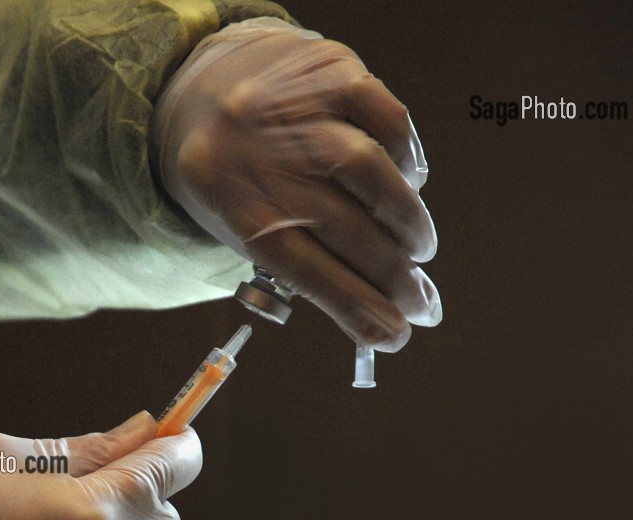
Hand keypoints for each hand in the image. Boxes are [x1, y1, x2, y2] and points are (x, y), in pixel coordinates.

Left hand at [151, 18, 439, 350]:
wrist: (210, 90)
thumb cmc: (238, 180)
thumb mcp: (245, 228)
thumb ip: (301, 269)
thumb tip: (384, 319)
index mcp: (229, 204)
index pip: (300, 267)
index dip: (353, 305)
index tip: (396, 335)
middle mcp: (256, 152)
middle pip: (340, 225)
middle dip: (392, 276)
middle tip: (422, 304)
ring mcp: (293, 106)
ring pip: (368, 170)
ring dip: (406, 223)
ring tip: (418, 251)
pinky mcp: (329, 70)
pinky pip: (388, 120)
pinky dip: (408, 161)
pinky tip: (410, 186)